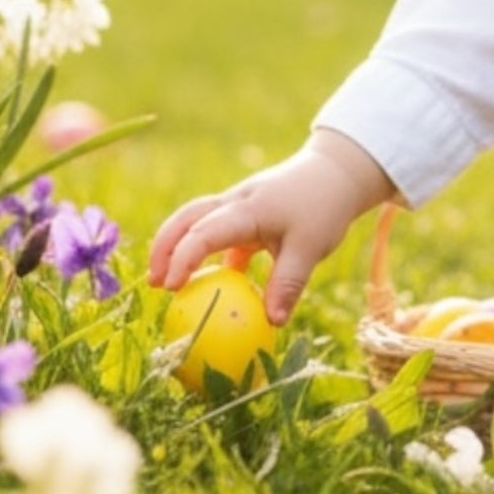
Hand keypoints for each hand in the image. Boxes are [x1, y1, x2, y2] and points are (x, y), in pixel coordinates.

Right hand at [147, 128, 396, 324]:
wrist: (338, 171)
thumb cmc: (324, 206)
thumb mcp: (311, 246)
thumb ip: (288, 283)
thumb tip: (271, 322)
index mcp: (247, 209)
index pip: (204, 232)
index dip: (182, 258)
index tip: (170, 287)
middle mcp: (236, 203)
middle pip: (186, 218)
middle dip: (163, 248)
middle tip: (154, 283)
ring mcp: (239, 206)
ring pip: (198, 222)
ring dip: (180, 248)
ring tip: (170, 285)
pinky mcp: (247, 215)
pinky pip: (220, 234)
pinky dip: (211, 255)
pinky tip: (215, 284)